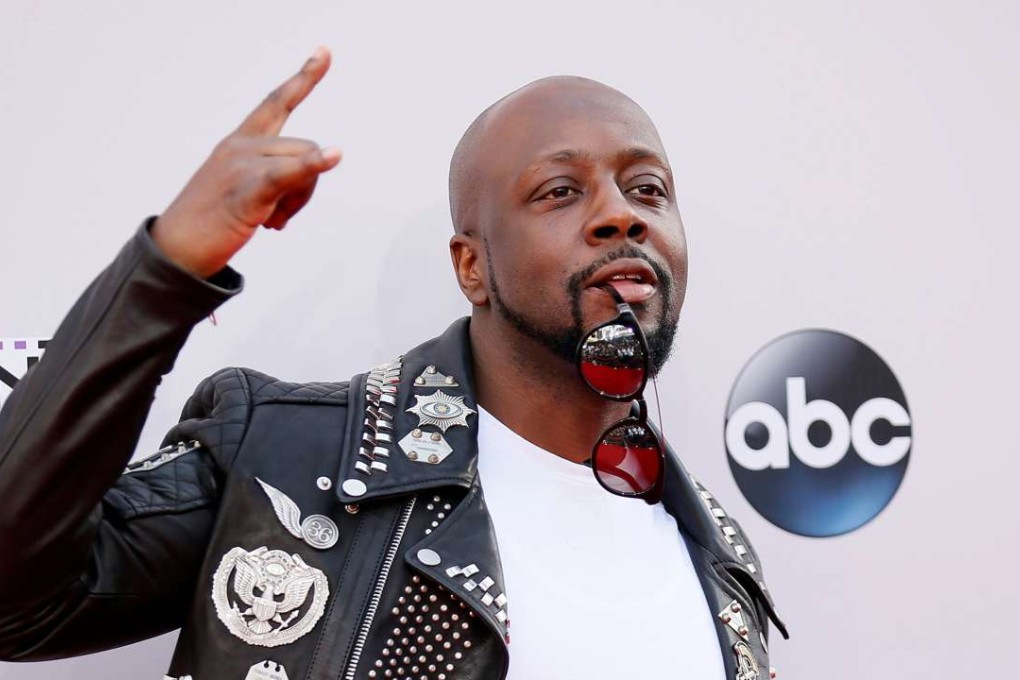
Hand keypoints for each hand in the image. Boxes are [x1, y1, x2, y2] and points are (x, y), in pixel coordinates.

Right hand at [152, 47, 340, 278]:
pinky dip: (312, 166)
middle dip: (307, 185)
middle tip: (283, 218)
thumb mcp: (248, 190)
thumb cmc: (212, 223)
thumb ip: (279, 176)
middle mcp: (240, 145)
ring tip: (273, 223)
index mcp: (239, 141)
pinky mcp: (246, 191)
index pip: (276, 102)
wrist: (177, 250)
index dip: (304, 78)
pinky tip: (334, 156)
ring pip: (304, 165)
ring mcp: (240, 165)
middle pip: (305, 146)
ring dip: (299, 202)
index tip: (324, 52)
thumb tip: (310, 174)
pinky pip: (287, 174)